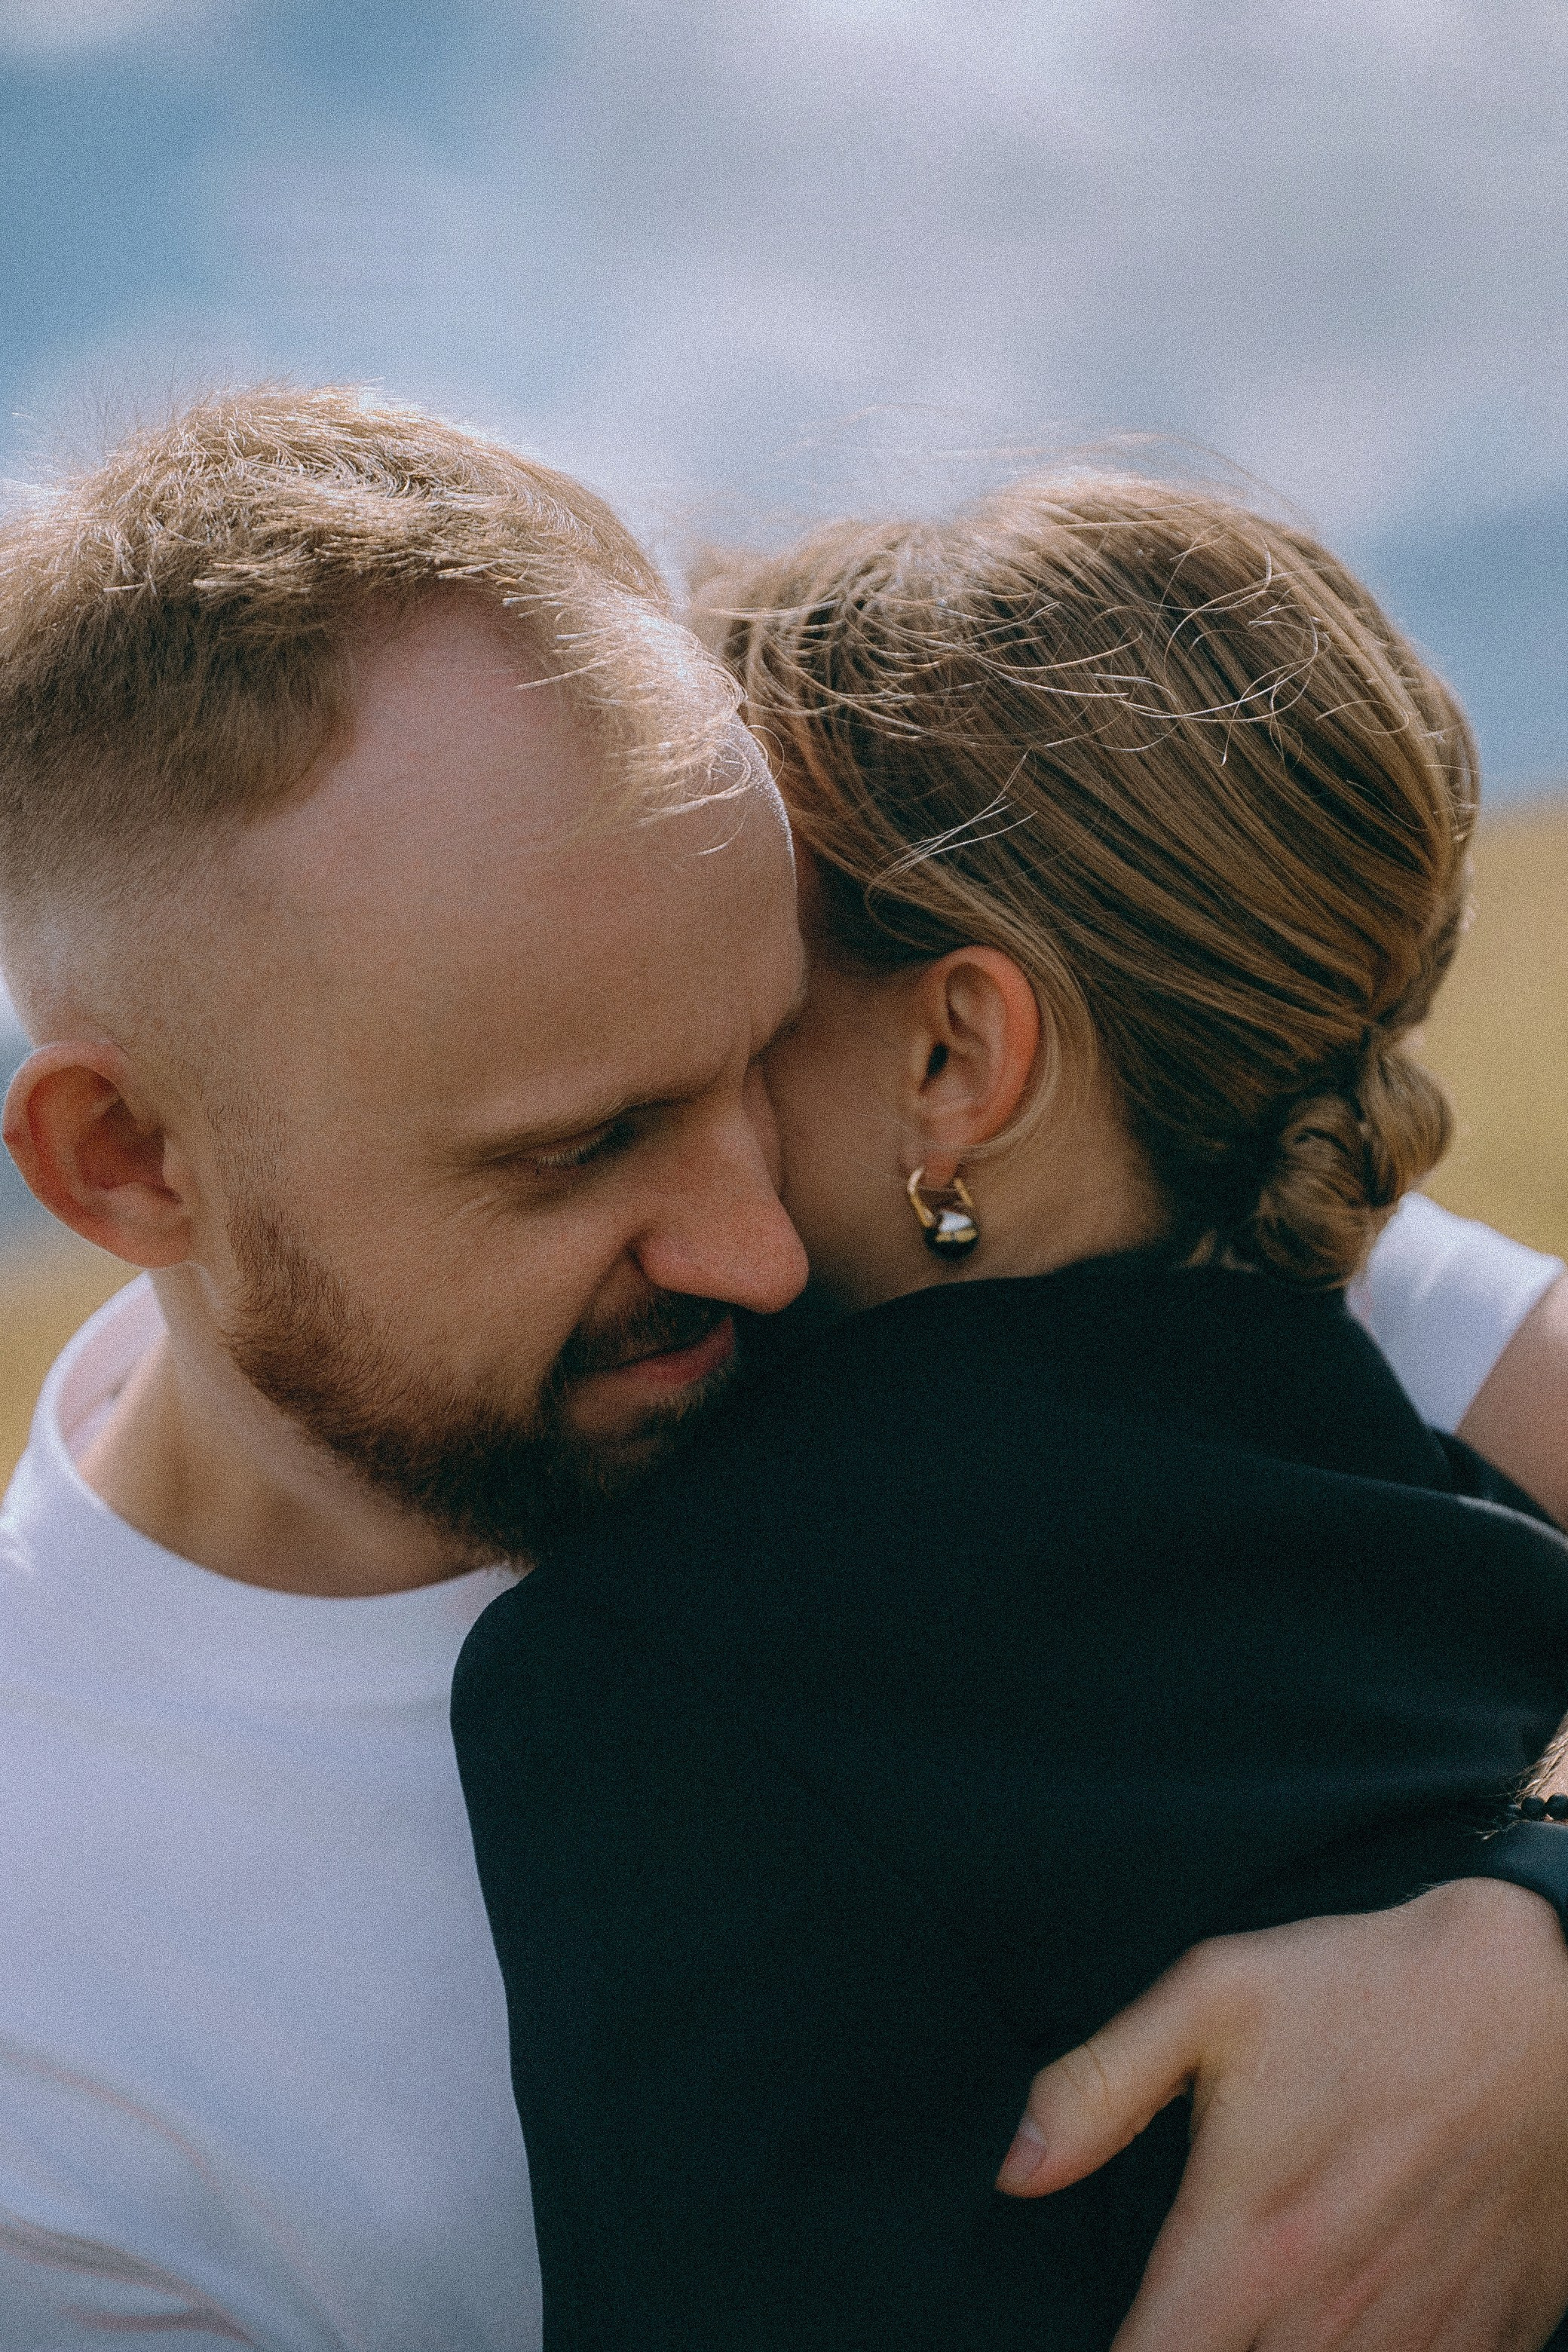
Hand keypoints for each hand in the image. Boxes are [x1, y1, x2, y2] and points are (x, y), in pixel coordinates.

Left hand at [997, 1880, 1567, 2349]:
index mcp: (1247, 2245)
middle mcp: (1326, 2317)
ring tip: (1265, 2310)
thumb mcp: (1216, 1995)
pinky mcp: (1487, 2341)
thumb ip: (1100, 2088)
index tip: (1121, 2338)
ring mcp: (1414, 2340)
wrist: (1542, 2002)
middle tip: (1197, 2313)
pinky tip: (1351, 2313)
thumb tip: (1016, 2167)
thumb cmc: (1370, 1991)